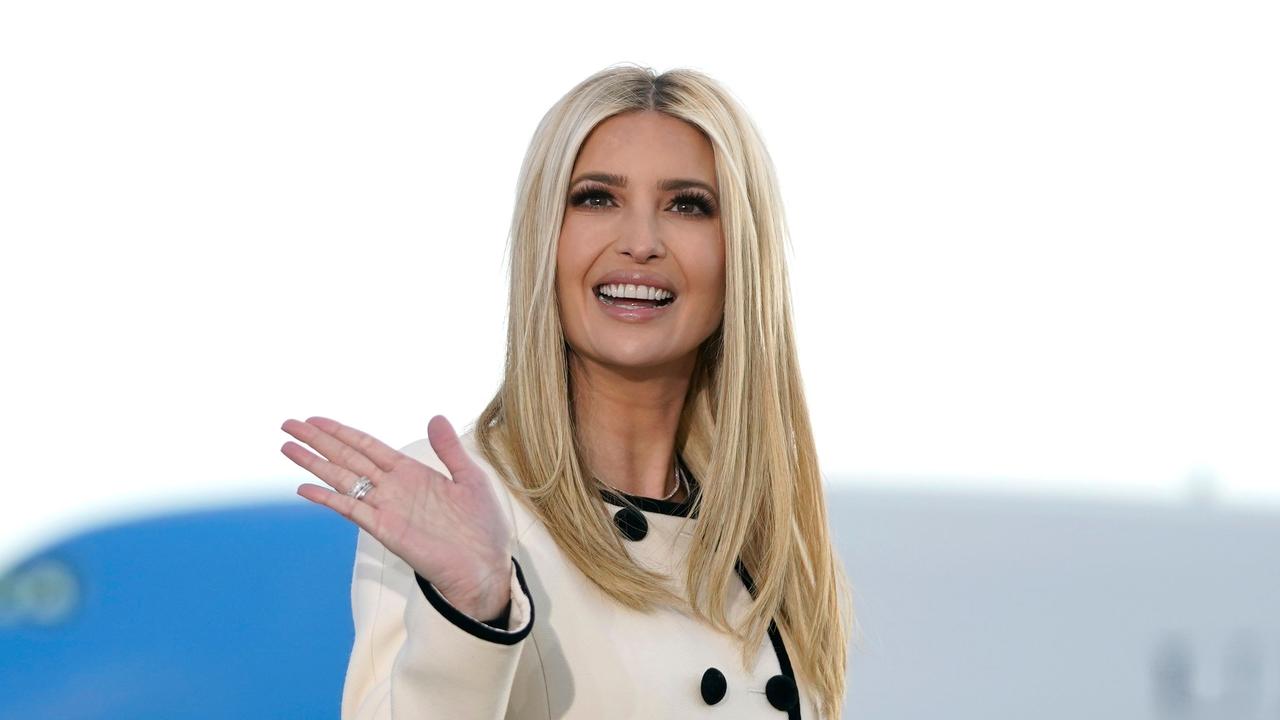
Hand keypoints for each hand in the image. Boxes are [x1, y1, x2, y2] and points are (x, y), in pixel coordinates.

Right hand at [280, 414, 513, 619]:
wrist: (485, 567)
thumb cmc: (482, 527)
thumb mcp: (470, 479)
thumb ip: (450, 450)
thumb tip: (435, 417)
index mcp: (412, 472)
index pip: (368, 446)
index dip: (341, 432)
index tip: (315, 419)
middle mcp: (393, 487)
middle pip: (347, 457)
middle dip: (318, 441)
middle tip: (287, 424)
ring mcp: (386, 508)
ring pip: (342, 479)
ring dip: (314, 463)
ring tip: (286, 448)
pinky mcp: (385, 529)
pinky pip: (350, 509)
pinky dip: (327, 498)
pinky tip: (304, 488)